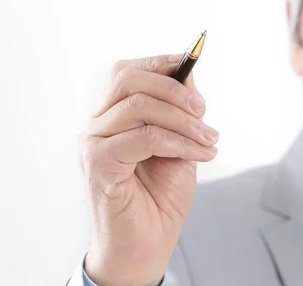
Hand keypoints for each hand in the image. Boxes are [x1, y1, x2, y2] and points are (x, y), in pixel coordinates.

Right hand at [81, 54, 218, 285]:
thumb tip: (188, 72)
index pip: (126, 73)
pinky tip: (200, 154)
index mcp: (111, 116)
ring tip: (209, 138)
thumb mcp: (179, 143)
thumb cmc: (160, 195)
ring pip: (138, 107)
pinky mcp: (98, 164)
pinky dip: (180, 141)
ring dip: (183, 119)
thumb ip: (178, 110)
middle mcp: (96, 125)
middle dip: (173, 88)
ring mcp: (93, 143)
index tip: (190, 60)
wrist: (148, 244)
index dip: (159, 62)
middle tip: (203, 110)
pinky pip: (145, 138)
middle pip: (127, 80)